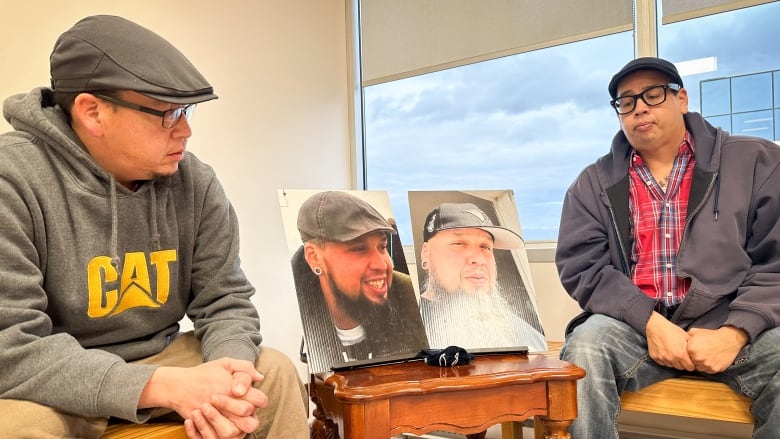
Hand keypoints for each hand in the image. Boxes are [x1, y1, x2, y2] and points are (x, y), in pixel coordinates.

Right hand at [140, 358, 266, 437]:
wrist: (178, 385)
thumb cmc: (203, 375)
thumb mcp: (225, 363)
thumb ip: (245, 367)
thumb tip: (260, 377)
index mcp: (236, 390)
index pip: (260, 400)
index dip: (257, 399)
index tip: (245, 396)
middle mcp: (227, 406)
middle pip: (250, 422)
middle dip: (246, 417)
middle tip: (235, 408)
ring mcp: (215, 418)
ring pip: (233, 433)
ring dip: (229, 427)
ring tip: (221, 417)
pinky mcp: (204, 427)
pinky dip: (212, 434)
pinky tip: (211, 424)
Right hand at [645, 311, 694, 370]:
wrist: (656, 327)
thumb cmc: (672, 330)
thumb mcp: (685, 337)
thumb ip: (692, 347)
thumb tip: (698, 354)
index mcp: (681, 354)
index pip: (690, 368)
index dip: (691, 364)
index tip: (690, 360)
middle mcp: (672, 358)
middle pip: (681, 368)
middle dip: (683, 363)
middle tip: (681, 356)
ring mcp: (663, 358)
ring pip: (672, 366)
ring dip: (674, 362)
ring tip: (673, 353)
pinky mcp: (655, 358)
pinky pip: (663, 363)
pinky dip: (666, 360)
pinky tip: (666, 352)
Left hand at [687, 326, 747, 373]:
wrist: (729, 340)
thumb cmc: (712, 335)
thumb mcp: (696, 332)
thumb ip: (686, 337)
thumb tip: (680, 341)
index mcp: (691, 349)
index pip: (685, 356)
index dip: (690, 354)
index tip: (695, 351)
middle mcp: (697, 358)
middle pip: (692, 363)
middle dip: (695, 359)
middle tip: (702, 353)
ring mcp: (706, 364)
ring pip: (699, 368)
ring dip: (702, 364)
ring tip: (707, 356)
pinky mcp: (714, 369)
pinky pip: (708, 370)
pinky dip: (709, 366)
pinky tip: (712, 359)